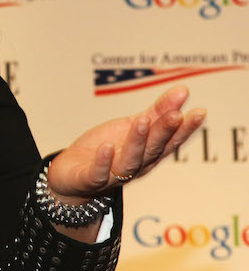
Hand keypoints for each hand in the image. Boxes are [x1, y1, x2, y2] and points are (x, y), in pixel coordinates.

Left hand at [47, 86, 205, 203]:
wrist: (72, 175)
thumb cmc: (106, 150)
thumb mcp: (131, 127)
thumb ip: (156, 112)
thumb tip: (183, 90)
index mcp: (147, 153)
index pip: (169, 140)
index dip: (185, 128)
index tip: (199, 113)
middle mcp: (134, 165)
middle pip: (152, 149)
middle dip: (164, 132)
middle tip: (176, 115)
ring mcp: (113, 174)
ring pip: (129, 160)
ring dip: (137, 141)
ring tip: (142, 121)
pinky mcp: (90, 179)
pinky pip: (98, 172)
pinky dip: (103, 161)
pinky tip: (107, 146)